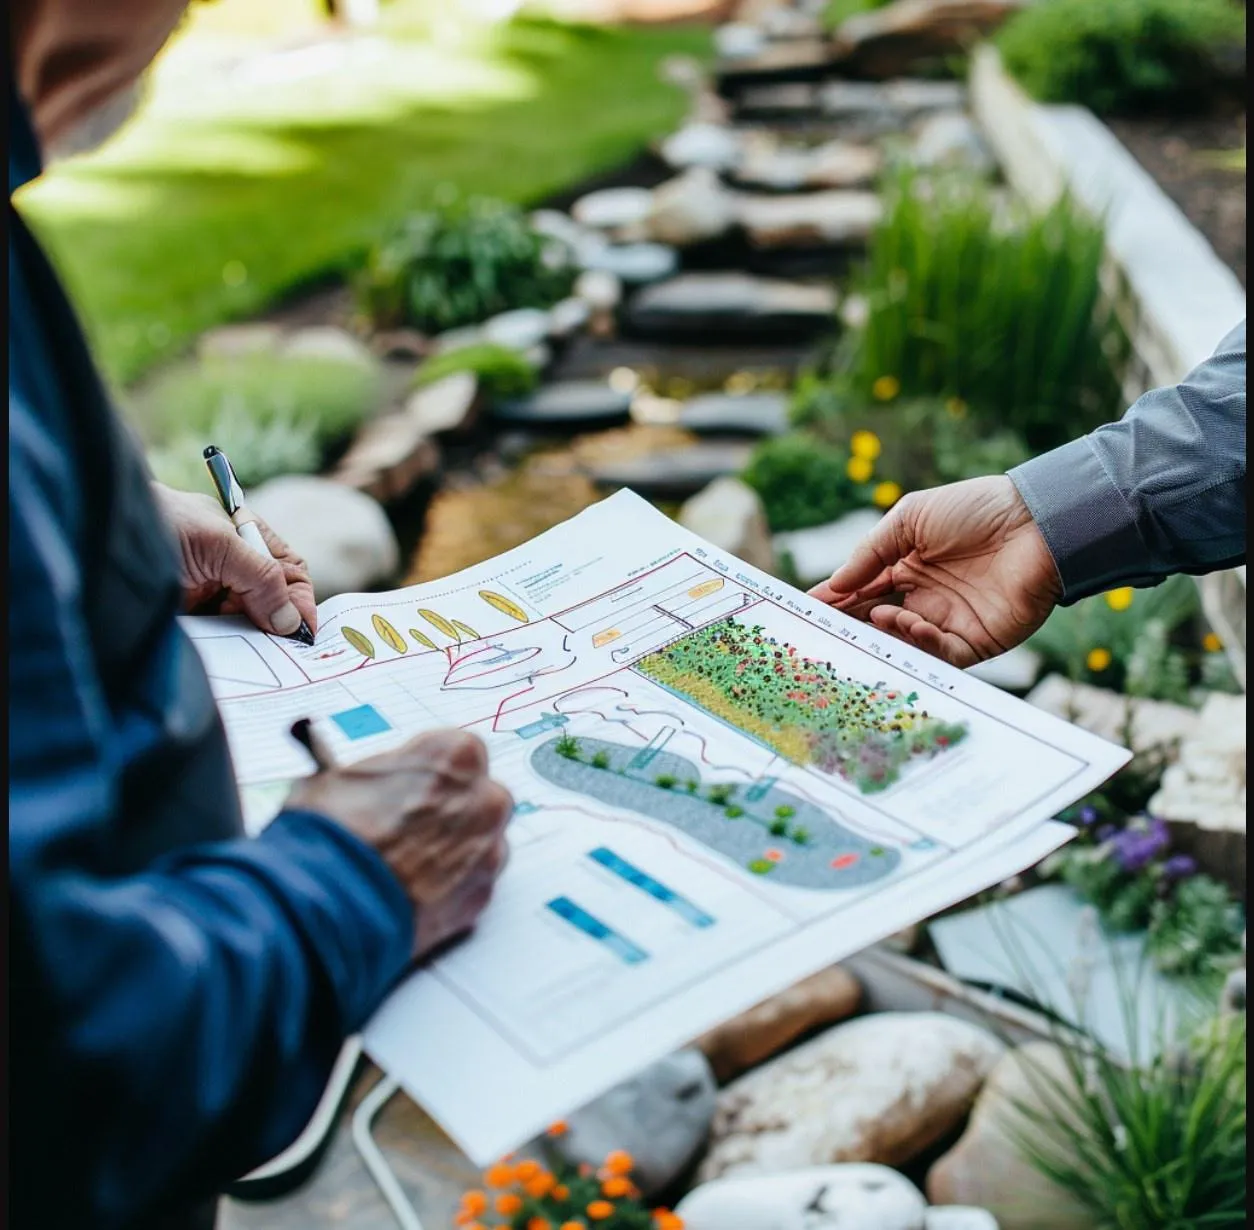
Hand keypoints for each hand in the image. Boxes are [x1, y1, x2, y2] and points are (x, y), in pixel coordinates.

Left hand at [152, 483, 316, 637]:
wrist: (95, 535)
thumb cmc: (157, 523)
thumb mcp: (218, 545)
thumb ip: (261, 577)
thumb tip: (291, 621)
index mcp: (247, 539)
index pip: (290, 572)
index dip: (300, 600)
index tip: (303, 631)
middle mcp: (232, 566)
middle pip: (273, 601)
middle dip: (278, 624)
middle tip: (280, 649)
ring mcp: (210, 592)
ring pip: (248, 623)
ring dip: (252, 639)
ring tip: (251, 650)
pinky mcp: (190, 616)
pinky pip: (220, 637)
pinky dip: (227, 647)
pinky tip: (226, 652)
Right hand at [286, 730, 512, 960]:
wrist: (328, 900)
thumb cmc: (332, 834)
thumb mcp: (339, 779)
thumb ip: (376, 777)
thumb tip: (365, 782)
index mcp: (457, 756)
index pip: (457, 753)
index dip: (429, 772)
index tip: (410, 785)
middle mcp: (485, 800)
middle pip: (478, 797)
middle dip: (450, 810)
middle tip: (408, 826)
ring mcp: (488, 851)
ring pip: (480, 843)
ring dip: (453, 851)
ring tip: (405, 864)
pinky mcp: (480, 897)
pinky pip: (472, 885)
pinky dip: (449, 888)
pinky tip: (412, 891)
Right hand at [808, 476, 1062, 666]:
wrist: (1036, 521)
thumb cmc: (975, 510)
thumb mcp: (910, 519)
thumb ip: (870, 552)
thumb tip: (835, 583)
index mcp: (907, 569)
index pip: (862, 591)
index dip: (834, 600)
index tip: (806, 610)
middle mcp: (925, 600)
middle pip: (876, 623)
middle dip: (849, 627)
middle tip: (824, 631)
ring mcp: (949, 622)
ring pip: (903, 643)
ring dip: (884, 634)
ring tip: (874, 617)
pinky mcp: (977, 641)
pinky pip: (940, 653)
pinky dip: (919, 643)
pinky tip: (908, 622)